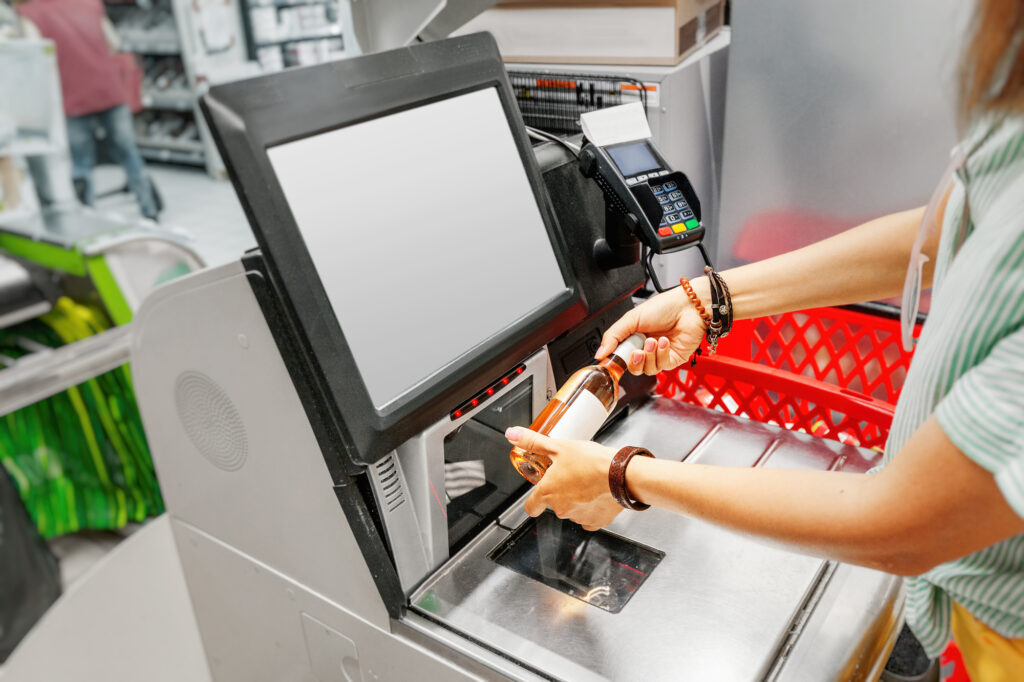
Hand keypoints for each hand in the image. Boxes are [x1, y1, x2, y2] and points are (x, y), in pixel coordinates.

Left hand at [505, 426, 622, 530]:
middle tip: (570, 474)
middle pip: (554, 505)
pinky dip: (591, 507)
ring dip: (575, 498)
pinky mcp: (597, 521)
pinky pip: (589, 517)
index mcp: (547, 493)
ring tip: (586, 479)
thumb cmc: (591, 461)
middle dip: (560, 491)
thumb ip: (532, 442)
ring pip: (572, 510)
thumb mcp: (557, 446)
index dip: (533, 501)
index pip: (531, 507)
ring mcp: (578, 517)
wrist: (620, 474)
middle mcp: (561, 509)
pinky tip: (596, 493)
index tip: (538, 494)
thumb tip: (512, 434)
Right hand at [594, 278, 708, 374]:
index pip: (621, 356)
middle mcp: (646, 348)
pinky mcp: (673, 360)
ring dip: (649, 355)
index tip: (612, 360)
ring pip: (647, 369)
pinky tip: (665, 342)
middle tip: (636, 350)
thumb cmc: (664, 307)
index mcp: (634, 337)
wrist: (689, 307)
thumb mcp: (631, 318)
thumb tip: (600, 353)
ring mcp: (660, 355)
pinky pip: (662, 366)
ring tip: (653, 341)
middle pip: (633, 367)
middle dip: (634, 361)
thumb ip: (613, 336)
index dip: (617, 360)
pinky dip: (662, 354)